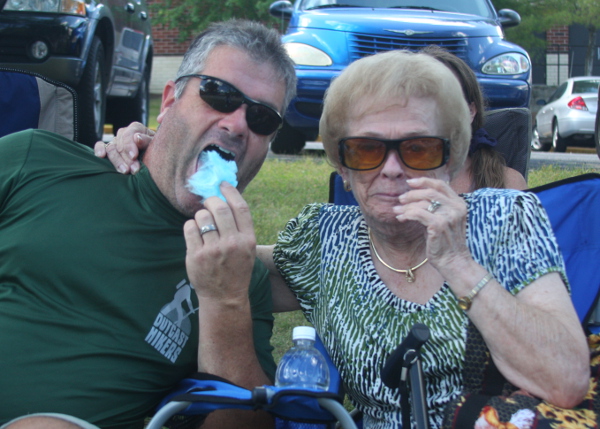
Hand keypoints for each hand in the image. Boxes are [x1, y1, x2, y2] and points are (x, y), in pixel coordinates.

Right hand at [93, 122, 153, 173]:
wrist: (154, 158)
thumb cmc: (156, 150)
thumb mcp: (156, 145)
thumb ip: (147, 141)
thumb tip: (137, 138)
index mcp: (136, 129)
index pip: (129, 134)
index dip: (130, 145)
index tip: (134, 156)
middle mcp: (124, 133)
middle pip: (120, 143)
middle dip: (126, 158)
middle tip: (134, 170)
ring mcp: (116, 141)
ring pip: (111, 148)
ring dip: (117, 161)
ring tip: (125, 171)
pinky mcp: (108, 148)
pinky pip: (100, 145)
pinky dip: (99, 149)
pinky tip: (101, 156)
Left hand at [184, 182, 255, 301]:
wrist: (224, 298)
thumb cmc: (236, 269)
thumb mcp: (247, 249)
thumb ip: (239, 227)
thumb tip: (225, 199)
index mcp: (248, 240)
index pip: (240, 208)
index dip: (230, 191)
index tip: (222, 184)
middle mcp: (232, 243)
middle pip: (219, 208)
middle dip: (211, 200)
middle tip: (208, 203)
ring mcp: (213, 250)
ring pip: (202, 216)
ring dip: (200, 216)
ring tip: (202, 224)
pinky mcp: (196, 256)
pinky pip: (189, 228)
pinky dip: (190, 226)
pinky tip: (195, 233)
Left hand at [393, 177, 471, 273]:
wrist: (454, 262)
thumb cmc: (445, 241)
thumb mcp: (444, 219)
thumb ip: (435, 206)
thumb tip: (414, 195)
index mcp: (459, 204)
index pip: (441, 185)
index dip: (424, 181)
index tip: (410, 182)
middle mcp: (456, 208)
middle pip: (430, 192)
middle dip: (412, 194)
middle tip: (400, 199)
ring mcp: (448, 216)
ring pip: (423, 203)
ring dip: (406, 206)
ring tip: (397, 210)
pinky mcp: (438, 225)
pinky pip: (418, 214)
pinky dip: (407, 214)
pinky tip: (402, 218)